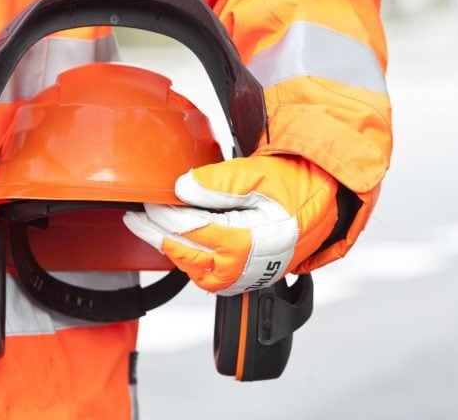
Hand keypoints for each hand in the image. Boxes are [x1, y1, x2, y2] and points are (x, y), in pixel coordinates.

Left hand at [123, 155, 337, 295]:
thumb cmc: (296, 190)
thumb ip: (217, 183)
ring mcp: (237, 278)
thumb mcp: (258, 176)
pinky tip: (176, 240)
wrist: (324, 210)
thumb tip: (182, 188)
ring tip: (148, 226)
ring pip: (187, 264)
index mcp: (240, 240)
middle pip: (179, 248)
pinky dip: (185, 256)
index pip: (185, 226)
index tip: (146, 198)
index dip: (161, 212)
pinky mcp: (239, 281)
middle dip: (153, 231)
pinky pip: (201, 273)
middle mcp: (235, 266)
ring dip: (166, 244)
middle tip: (134, 215)